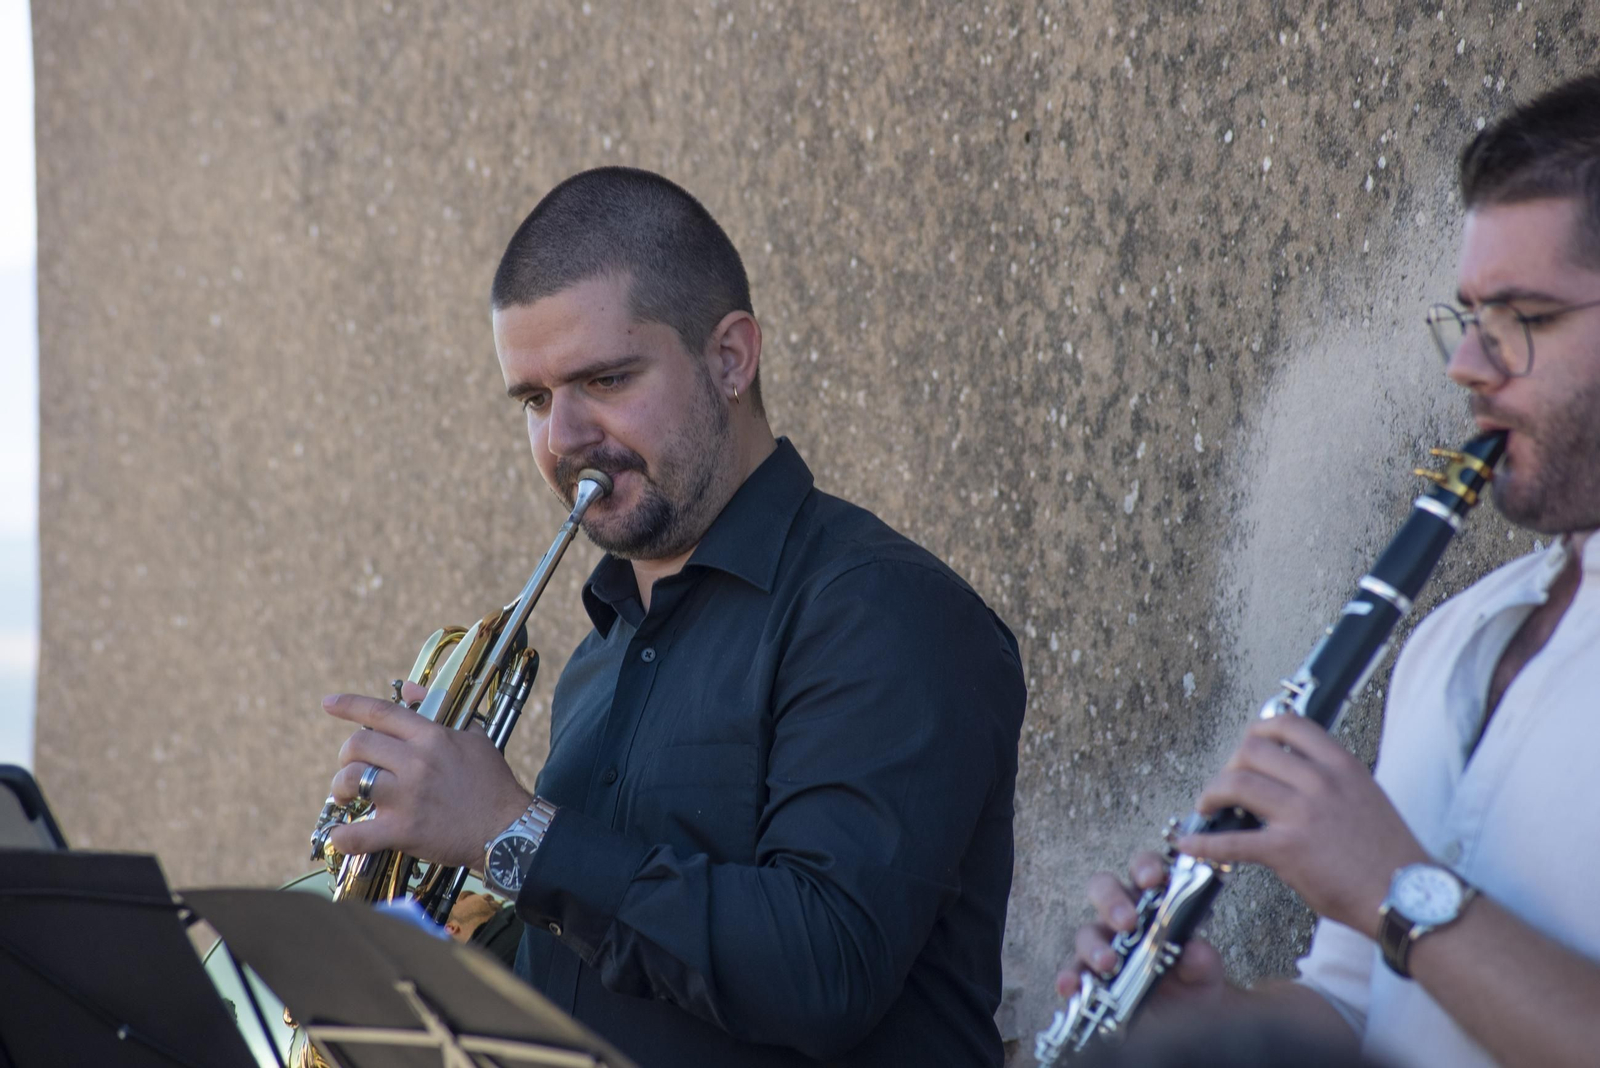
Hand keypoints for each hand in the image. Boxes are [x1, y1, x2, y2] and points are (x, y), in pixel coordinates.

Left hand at [322, 682, 532, 868]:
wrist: (508, 829)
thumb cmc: (491, 783)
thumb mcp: (473, 737)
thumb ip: (439, 710)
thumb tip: (410, 689)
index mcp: (432, 737)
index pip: (382, 712)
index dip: (350, 704)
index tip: (329, 702)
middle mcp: (416, 762)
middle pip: (358, 745)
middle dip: (347, 754)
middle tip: (352, 766)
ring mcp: (408, 796)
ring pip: (351, 780)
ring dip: (340, 788)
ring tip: (347, 796)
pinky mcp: (404, 830)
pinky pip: (357, 834)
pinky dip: (341, 836)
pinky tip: (340, 835)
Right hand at [1057, 850, 1227, 1012]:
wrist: (1188, 1017)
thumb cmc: (1193, 979)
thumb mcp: (1205, 970)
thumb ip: (1202, 959)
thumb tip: (1194, 950)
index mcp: (1153, 901)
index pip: (1144, 869)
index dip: (1145, 867)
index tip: (1152, 879)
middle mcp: (1123, 916)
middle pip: (1104, 889)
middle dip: (1112, 901)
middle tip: (1126, 922)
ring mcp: (1103, 944)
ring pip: (1087, 932)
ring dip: (1094, 945)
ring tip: (1108, 963)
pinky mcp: (1090, 975)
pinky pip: (1073, 971)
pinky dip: (1069, 977)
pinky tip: (1069, 985)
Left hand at [1175, 713, 1429, 937]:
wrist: (1409, 896)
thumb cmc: (1388, 854)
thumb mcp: (1364, 796)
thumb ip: (1327, 781)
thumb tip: (1286, 777)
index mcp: (1340, 766)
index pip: (1288, 725)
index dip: (1257, 731)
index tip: (1245, 747)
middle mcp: (1320, 782)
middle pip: (1252, 750)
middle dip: (1229, 765)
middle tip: (1225, 785)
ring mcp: (1302, 815)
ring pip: (1236, 784)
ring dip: (1211, 794)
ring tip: (1207, 807)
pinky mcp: (1287, 850)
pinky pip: (1232, 841)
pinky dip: (1203, 843)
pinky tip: (1187, 845)